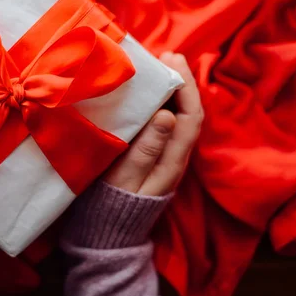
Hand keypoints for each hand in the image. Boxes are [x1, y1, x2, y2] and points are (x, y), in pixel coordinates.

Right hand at [104, 53, 202, 195]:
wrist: (105, 239)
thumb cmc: (110, 209)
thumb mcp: (125, 180)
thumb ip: (146, 150)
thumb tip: (168, 114)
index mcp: (172, 162)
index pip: (190, 117)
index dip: (186, 86)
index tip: (173, 59)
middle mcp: (174, 159)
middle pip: (188, 114)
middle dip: (181, 83)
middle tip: (167, 55)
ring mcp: (163, 161)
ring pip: (177, 119)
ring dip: (171, 92)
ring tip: (159, 68)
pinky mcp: (150, 162)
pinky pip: (163, 126)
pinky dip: (159, 105)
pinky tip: (146, 97)